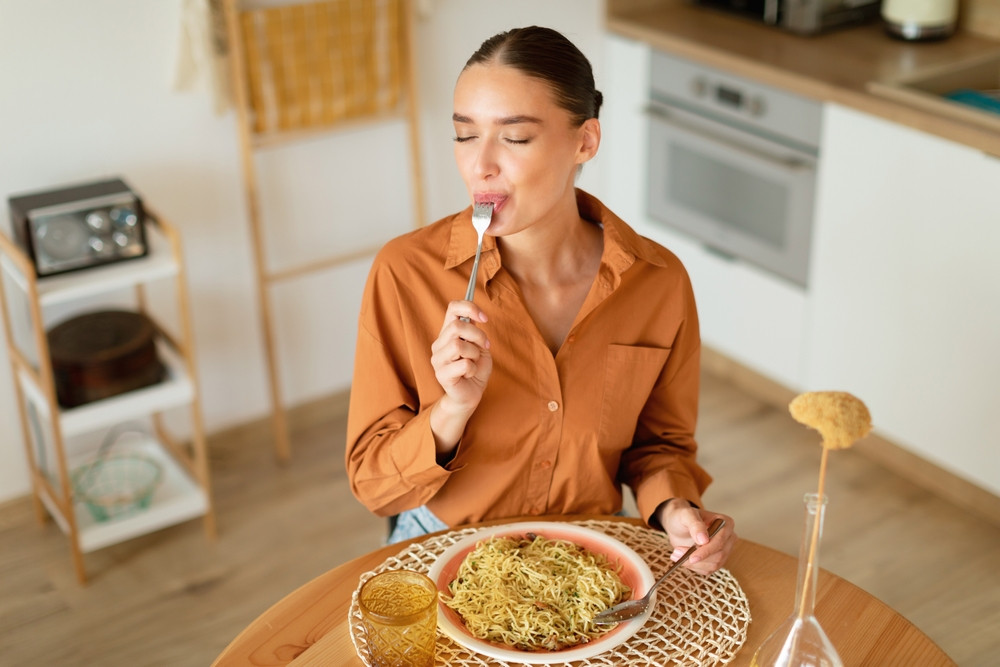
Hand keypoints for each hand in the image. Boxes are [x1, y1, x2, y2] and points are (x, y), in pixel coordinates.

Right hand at [428, 301, 492, 451]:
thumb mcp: (479, 346)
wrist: (472, 394)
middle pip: (457, 326)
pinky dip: (473, 369)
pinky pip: (463, 364)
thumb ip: (475, 332)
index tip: (485, 318)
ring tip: (474, 362)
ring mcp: (437, 359)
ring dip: (474, 354)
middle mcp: (439, 344)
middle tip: (485, 346)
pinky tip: (469, 374)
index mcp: (447, 333)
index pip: (452, 308)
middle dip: (477, 335)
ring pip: (458, 345)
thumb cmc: (476, 369)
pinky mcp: (441, 374)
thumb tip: (476, 318)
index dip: (469, 308)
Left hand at [657, 499, 735, 574]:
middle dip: (697, 558)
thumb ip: (695, 525)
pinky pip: (708, 570)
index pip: (720, 541)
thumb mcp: (686, 515)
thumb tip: (704, 539)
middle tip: (677, 553)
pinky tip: (684, 559)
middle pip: (719, 555)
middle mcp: (728, 538)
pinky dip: (694, 567)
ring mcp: (723, 550)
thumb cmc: (683, 517)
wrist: (677, 525)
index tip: (692, 557)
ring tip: (677, 554)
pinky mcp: (716, 560)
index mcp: (726, 523)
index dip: (707, 551)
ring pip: (714, 565)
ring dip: (694, 564)